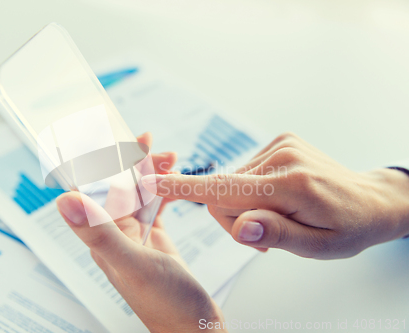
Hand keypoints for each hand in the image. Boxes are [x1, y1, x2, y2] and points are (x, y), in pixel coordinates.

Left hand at [56, 133, 225, 332]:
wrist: (195, 328)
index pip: (90, 189)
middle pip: (116, 185)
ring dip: (151, 172)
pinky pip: (155, 205)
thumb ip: (98, 233)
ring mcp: (136, 235)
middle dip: (131, 160)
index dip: (94, 160)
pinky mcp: (155, 238)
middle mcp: (116, 233)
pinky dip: (164, 189)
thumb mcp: (132, 264)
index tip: (104, 136)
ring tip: (170, 157)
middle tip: (148, 141)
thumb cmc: (166, 305)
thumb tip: (63, 199)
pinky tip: (173, 181)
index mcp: (103, 237)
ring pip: (138, 192)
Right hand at [141, 132, 408, 258]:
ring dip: (244, 205)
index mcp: (291, 185)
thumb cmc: (347, 228)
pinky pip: (245, 172)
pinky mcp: (280, 141)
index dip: (183, 188)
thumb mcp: (318, 247)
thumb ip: (277, 234)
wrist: (370, 200)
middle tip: (265, 236)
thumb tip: (240, 227)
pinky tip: (277, 199)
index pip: (225, 189)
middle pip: (223, 192)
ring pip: (231, 183)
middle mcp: (282, 158)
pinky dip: (252, 190)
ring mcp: (281, 145)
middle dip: (233, 218)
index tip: (150, 181)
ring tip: (276, 217)